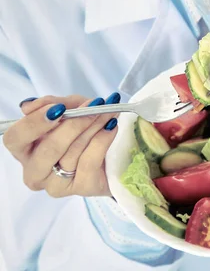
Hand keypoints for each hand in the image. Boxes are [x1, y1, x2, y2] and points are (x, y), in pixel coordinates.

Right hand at [2, 94, 119, 197]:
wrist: (112, 147)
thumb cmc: (83, 126)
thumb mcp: (70, 107)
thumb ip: (53, 103)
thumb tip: (28, 106)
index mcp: (25, 149)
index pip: (15, 139)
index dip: (34, 123)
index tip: (59, 109)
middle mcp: (35, 171)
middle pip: (47, 150)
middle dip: (73, 124)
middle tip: (93, 106)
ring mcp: (56, 184)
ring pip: (72, 154)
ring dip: (93, 127)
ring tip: (107, 111)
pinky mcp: (81, 189)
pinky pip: (90, 162)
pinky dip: (102, 140)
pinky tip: (111, 126)